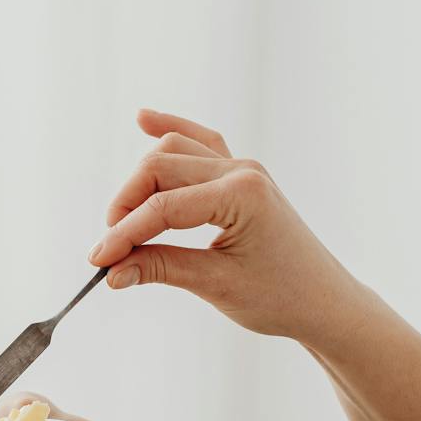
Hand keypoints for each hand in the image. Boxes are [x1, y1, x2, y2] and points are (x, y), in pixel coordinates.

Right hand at [89, 109, 365, 347]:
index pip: (163, 206)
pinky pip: (199, 143)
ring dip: (141, 181)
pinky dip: (170, 133)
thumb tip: (112, 272)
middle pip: (160, 168)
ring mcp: (242, 168)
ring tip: (123, 221)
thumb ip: (160, 269)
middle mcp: (242, 171)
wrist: (323, 301)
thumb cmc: (281, 296)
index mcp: (241, 195)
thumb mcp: (216, 285)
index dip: (124, 233)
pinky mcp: (240, 176)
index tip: (97, 262)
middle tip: (109, 249)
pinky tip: (143, 119)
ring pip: (173, 152)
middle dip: (127, 206)